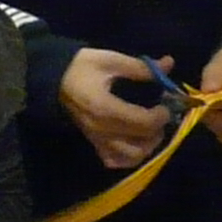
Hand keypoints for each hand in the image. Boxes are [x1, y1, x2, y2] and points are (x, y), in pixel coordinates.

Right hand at [59, 48, 174, 171]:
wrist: (52, 77)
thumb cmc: (81, 67)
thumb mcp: (111, 60)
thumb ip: (141, 68)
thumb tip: (168, 64)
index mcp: (105, 108)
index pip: (143, 123)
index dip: (162, 115)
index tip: (166, 102)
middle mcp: (101, 130)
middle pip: (141, 144)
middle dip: (158, 131)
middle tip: (160, 116)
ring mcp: (96, 139)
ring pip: (131, 157)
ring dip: (147, 147)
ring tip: (150, 130)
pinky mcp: (93, 143)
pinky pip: (115, 161)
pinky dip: (129, 157)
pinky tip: (134, 142)